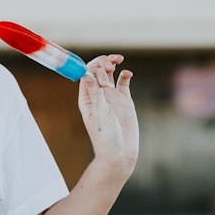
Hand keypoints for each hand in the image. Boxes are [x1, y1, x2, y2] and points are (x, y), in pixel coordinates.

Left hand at [78, 54, 138, 175]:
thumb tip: (88, 74)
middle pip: (97, 71)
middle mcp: (98, 95)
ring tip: (118, 61)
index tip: (103, 70)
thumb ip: (96, 93)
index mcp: (87, 99)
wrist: (120, 153)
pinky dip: (125, 74)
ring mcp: (111, 97)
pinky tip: (128, 74)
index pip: (86, 75)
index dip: (93, 67)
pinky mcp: (124, 100)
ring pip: (109, 73)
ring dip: (112, 64)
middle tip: (111, 64)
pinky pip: (123, 82)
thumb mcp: (100, 114)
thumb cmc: (106, 138)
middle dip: (102, 63)